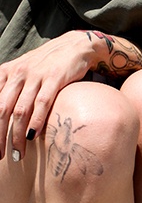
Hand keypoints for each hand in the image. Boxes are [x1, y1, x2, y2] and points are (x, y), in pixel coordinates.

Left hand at [0, 31, 95, 160]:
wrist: (74, 47)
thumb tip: (4, 116)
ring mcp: (36, 76)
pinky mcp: (54, 78)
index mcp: (6, 73)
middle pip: (2, 109)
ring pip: (20, 110)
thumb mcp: (24, 74)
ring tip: (18, 154)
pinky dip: (36, 121)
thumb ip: (11, 91)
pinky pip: (42, 103)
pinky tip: (32, 136)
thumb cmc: (48, 65)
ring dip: (17, 135)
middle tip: (1, 155)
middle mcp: (18, 73)